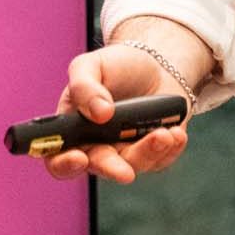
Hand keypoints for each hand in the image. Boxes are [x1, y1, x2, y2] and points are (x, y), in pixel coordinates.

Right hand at [43, 44, 189, 185]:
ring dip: (148, 152)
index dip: (64, 164)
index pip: (58, 158)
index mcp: (72, 130)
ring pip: (134, 164)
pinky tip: (176, 133)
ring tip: (165, 134)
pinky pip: (161, 159)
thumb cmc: (116, 65)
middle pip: (99, 167)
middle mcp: (96, 146)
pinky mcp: (153, 150)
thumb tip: (99, 113)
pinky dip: (170, 148)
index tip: (78, 158)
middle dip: (113, 169)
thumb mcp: (92, 65)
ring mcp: (125, 151)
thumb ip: (84, 86)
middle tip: (126, 172)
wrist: (155, 63)